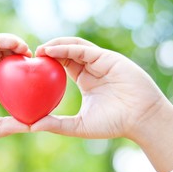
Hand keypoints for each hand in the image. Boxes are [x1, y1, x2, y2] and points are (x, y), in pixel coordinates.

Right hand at [0, 33, 31, 140]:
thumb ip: (7, 126)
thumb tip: (33, 127)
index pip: (10, 71)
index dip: (26, 70)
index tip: (42, 75)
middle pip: (6, 55)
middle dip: (22, 55)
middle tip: (39, 60)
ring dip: (14, 44)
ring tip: (28, 51)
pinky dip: (1, 40)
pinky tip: (16, 45)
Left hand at [32, 37, 166, 138]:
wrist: (141, 119)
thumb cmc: (114, 124)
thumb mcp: (79, 125)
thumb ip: (57, 124)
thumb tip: (30, 126)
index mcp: (87, 80)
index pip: (64, 66)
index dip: (48, 64)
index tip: (31, 67)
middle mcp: (93, 68)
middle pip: (67, 53)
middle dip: (49, 51)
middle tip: (32, 55)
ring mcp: (101, 61)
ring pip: (75, 47)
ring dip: (56, 45)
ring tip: (40, 50)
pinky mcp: (108, 58)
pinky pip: (83, 49)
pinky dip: (67, 48)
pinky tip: (51, 50)